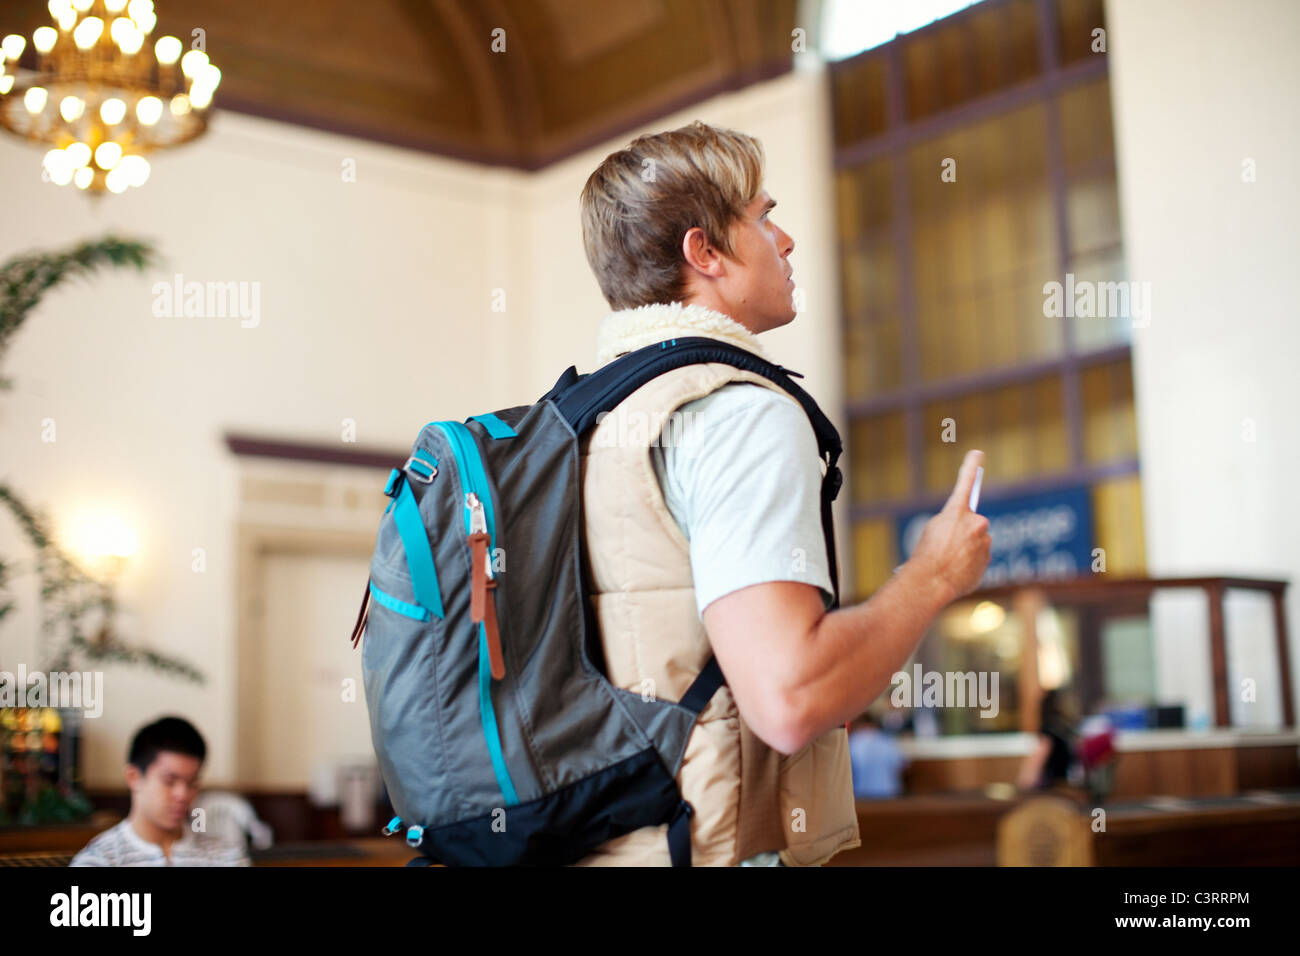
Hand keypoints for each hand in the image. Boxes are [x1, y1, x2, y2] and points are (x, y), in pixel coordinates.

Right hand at [908, 450, 991, 601]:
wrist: (931, 580)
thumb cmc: (925, 554)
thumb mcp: (933, 530)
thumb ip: (952, 523)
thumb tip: (964, 531)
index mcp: (958, 512)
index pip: (965, 483)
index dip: (971, 467)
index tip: (977, 453)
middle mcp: (976, 523)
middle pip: (973, 524)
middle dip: (965, 532)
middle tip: (948, 544)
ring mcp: (984, 542)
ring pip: (978, 542)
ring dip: (968, 548)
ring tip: (950, 561)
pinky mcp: (987, 560)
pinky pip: (979, 558)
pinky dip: (970, 563)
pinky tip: (957, 571)